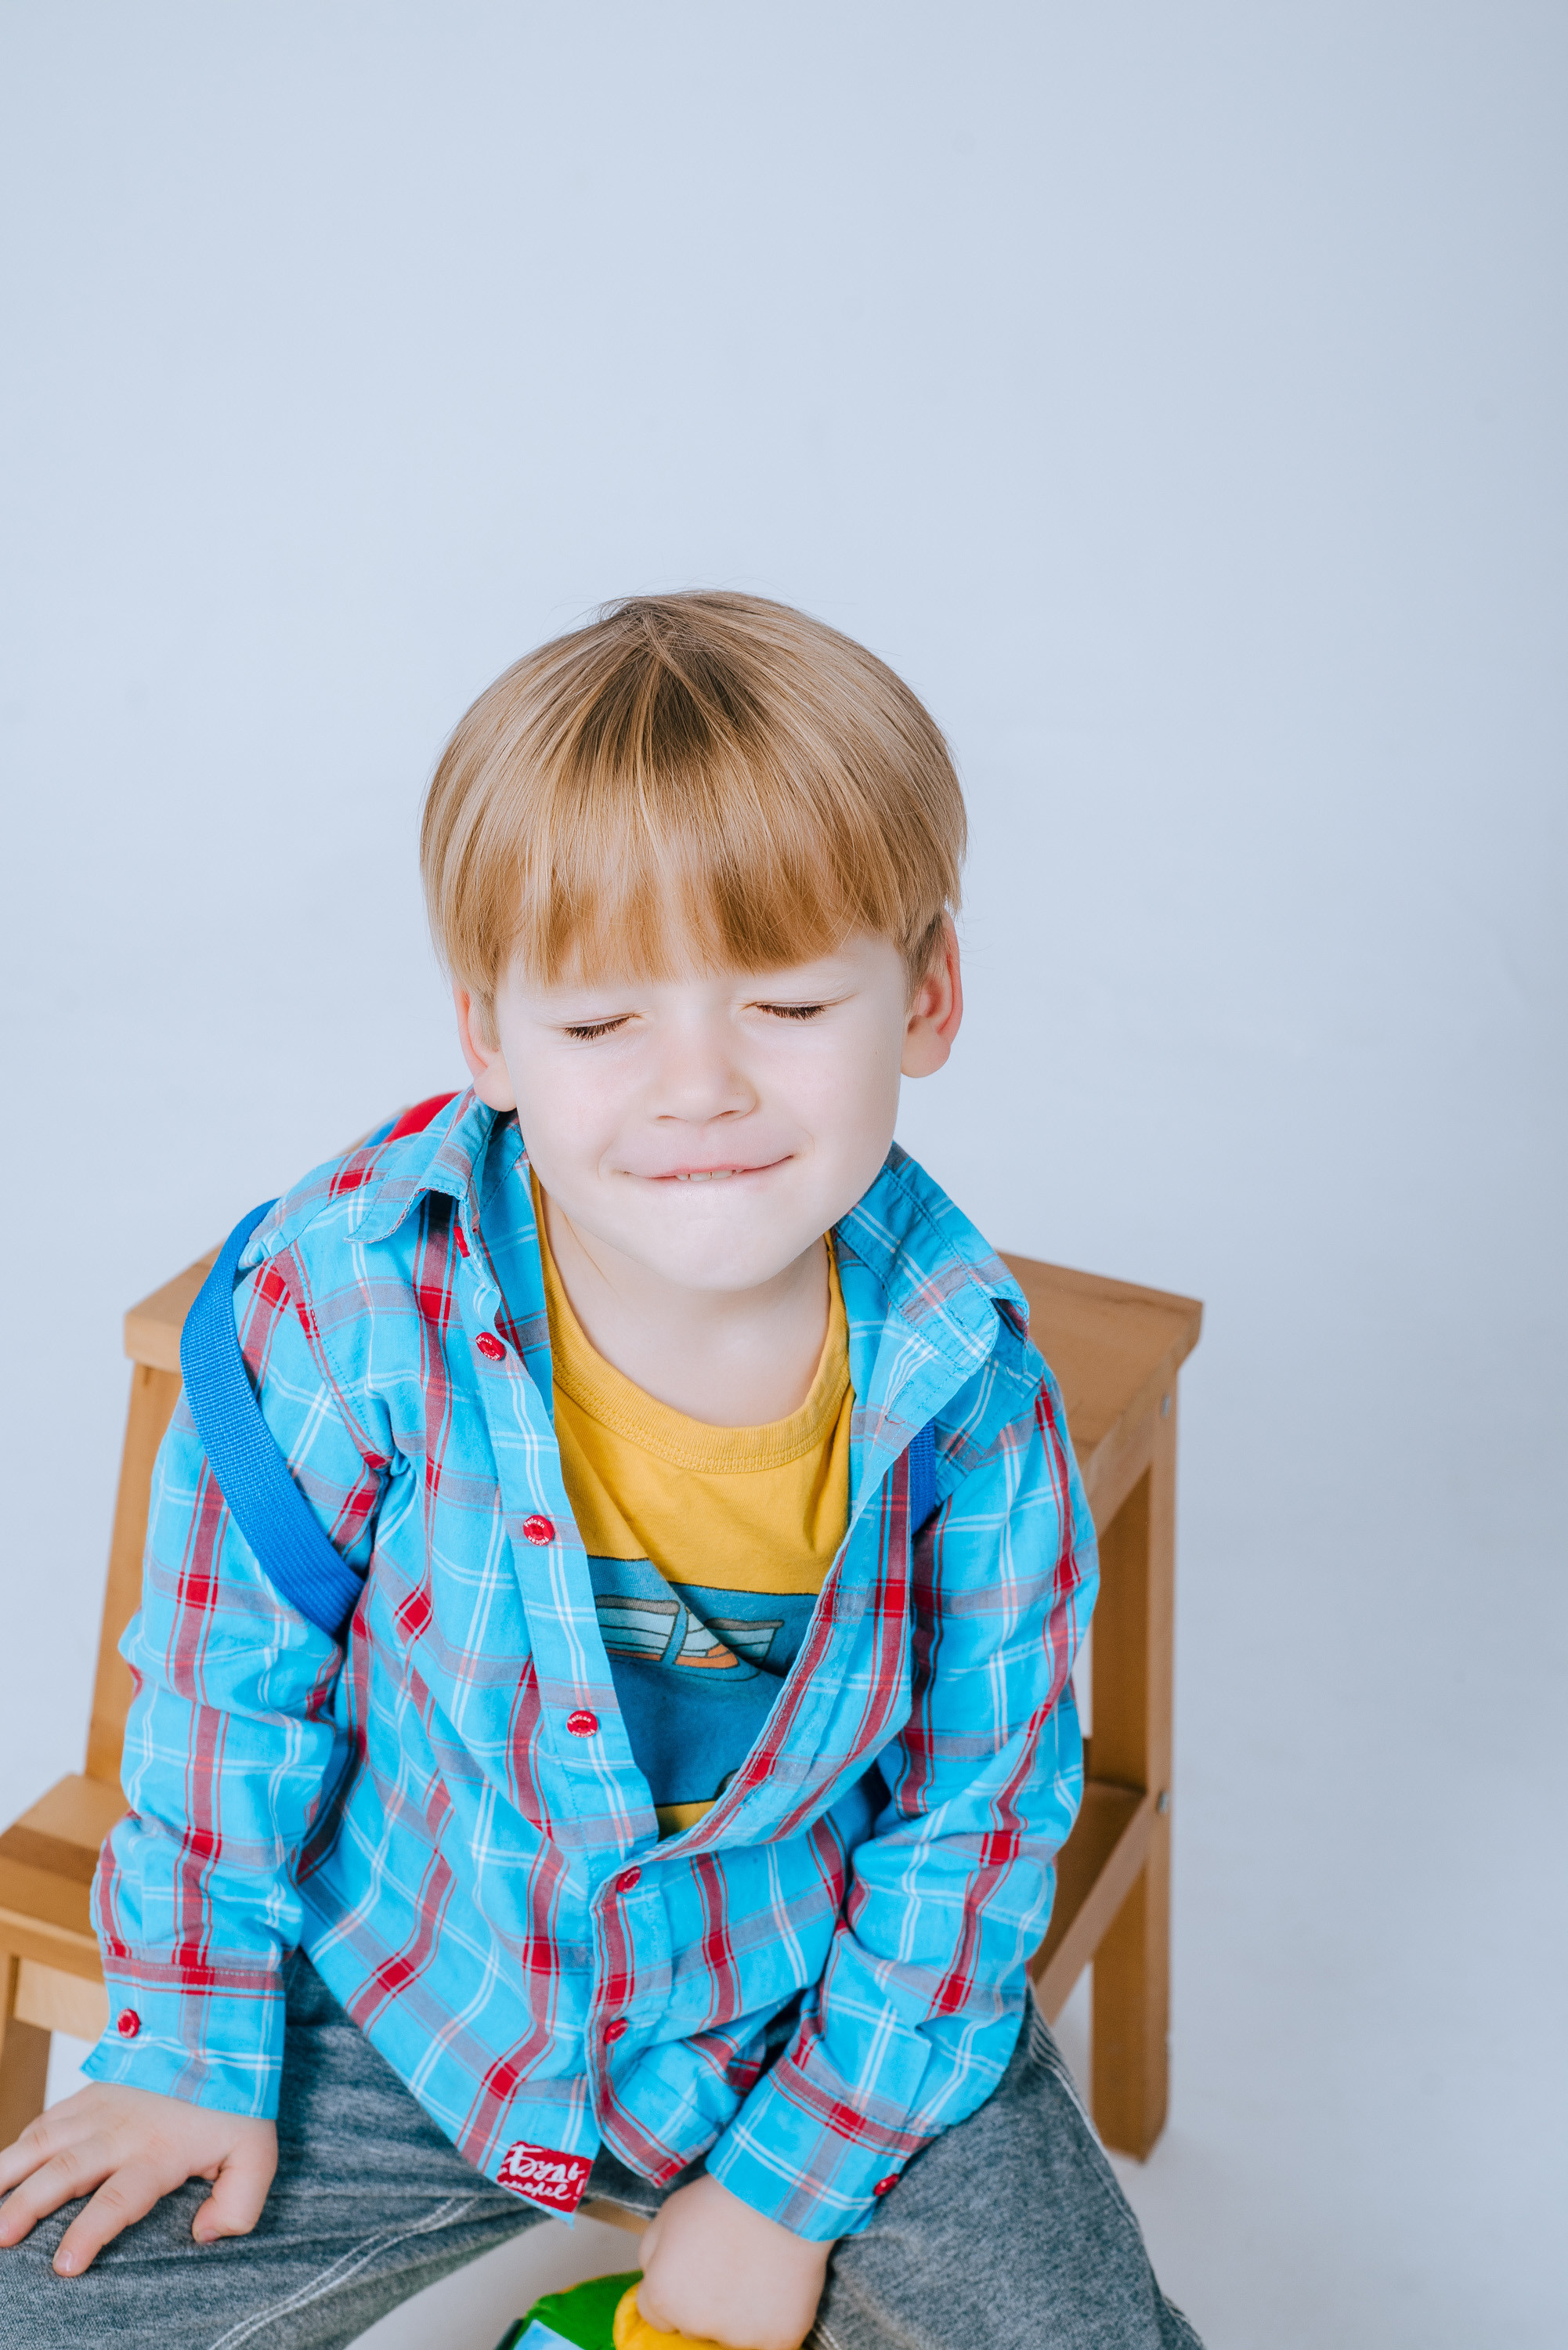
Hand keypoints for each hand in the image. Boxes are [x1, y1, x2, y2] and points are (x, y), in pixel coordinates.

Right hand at [0, 2081, 276, 2275]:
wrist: (220, 2032)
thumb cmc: (236, 2101)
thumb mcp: (256, 2154)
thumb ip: (239, 2203)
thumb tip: (204, 2235)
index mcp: (158, 2153)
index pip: (118, 2199)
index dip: (89, 2234)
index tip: (64, 2266)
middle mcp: (120, 2132)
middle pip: (65, 2172)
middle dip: (28, 2207)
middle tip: (1, 2237)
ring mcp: (101, 2108)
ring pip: (43, 2141)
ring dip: (8, 2172)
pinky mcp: (91, 2092)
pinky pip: (47, 2120)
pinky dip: (20, 2144)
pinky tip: (3, 2167)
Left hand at [636, 2172, 830, 2349]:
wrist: (779, 2193)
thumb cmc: (722, 2198)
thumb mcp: (667, 2215)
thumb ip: (651, 2257)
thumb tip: (653, 2282)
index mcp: (664, 2297)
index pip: (656, 2316)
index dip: (674, 2291)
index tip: (693, 2273)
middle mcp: (695, 2325)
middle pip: (692, 2326)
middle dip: (704, 2303)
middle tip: (726, 2264)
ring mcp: (739, 2337)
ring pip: (731, 2336)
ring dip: (738, 2314)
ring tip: (755, 2270)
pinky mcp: (779, 2340)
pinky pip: (770, 2342)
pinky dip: (773, 2323)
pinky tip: (778, 2290)